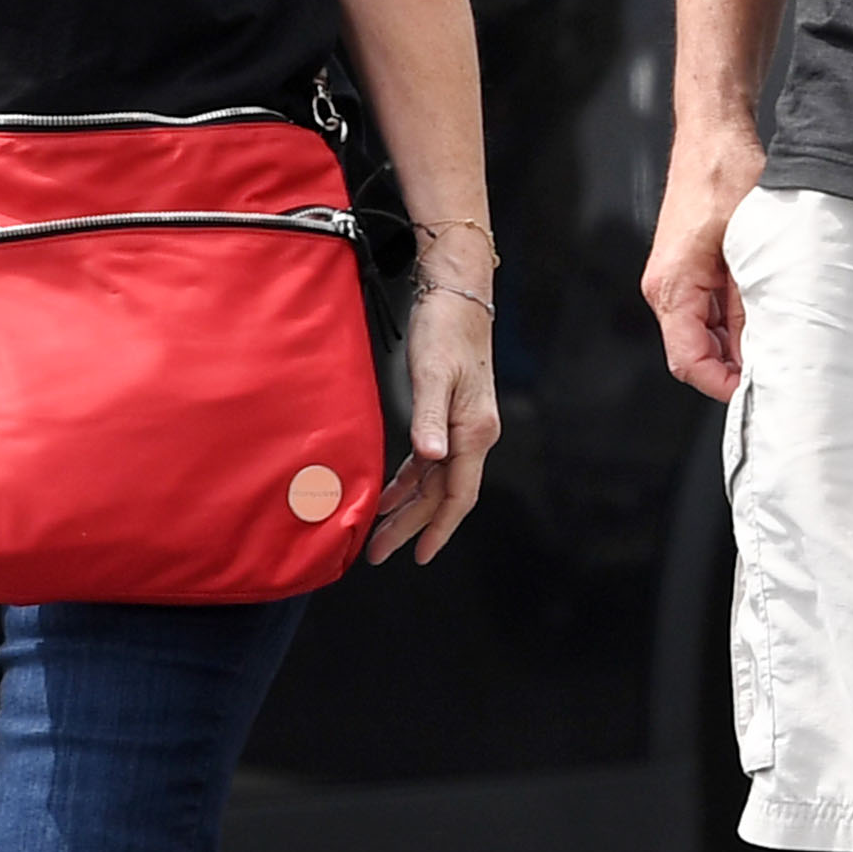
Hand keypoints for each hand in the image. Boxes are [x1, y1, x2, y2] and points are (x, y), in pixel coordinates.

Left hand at [368, 285, 500, 564]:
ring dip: (408, 508)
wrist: (458, 295)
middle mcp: (473, 436)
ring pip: (435, 482)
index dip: (438, 528)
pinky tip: (389, 493)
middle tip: (379, 552)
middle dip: (412, 526)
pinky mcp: (449, 417)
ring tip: (379, 533)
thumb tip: (431, 458)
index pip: (458, 494)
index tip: (419, 555)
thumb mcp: (434, 373)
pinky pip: (429, 463)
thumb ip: (430, 418)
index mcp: (474, 431)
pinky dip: (408, 481)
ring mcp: (462, 428)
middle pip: (444, 495)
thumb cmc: (445, 329)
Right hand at [642, 120, 765, 399]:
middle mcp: (665, 286)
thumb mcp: (750, 246)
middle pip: (695, 353)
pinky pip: (707, 312)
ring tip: (777, 345)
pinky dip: (734, 323)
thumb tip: (760, 350)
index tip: (757, 393)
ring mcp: (675, 278)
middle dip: (733, 369)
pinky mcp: (689, 268)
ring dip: (736, 345)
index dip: (722, 385)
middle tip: (779, 373)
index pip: (688, 361)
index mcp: (671, 285)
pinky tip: (766, 317)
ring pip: (703, 335)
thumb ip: (750, 303)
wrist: (713, 133)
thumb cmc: (725, 175)